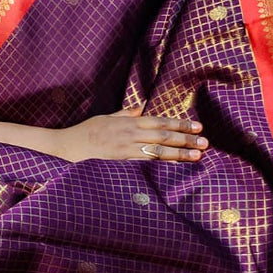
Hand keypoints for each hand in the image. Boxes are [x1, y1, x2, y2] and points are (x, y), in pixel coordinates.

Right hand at [57, 106, 208, 162]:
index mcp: (128, 121)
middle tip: (205, 141)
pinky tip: (176, 165)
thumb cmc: (85, 132)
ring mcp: (126, 147)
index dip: (179, 123)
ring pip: (158, 148)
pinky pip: (146, 160)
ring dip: (180, 152)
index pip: (159, 120)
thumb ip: (125, 113)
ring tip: (198, 154)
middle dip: (186, 138)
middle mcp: (130, 132)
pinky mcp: (121, 160)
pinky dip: (162, 162)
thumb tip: (141, 107)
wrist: (67, 146)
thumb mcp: (106, 118)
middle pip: (164, 133)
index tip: (196, 126)